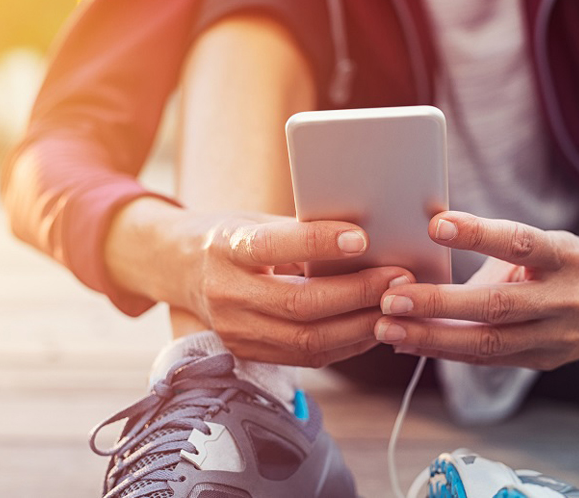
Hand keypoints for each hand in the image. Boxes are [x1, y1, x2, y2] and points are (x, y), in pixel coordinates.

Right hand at [106, 200, 412, 366]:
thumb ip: (300, 232)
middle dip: (358, 294)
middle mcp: (225, 294)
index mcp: (225, 249)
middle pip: (299, 305)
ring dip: (361, 326)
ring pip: (307, 340)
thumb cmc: (230, 236)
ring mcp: (235, 331)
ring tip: (397, 307)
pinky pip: (307, 358)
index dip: (318, 243)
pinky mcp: (248, 354)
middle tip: (400, 279)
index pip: (272, 247)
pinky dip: (347, 344)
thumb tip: (366, 239)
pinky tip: (375, 327)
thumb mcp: (255, 221)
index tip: (362, 237)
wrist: (178, 269)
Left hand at [373, 211, 578, 369]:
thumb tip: (430, 248)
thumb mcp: (544, 245)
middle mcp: (565, 298)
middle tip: (392, 298)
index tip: (437, 224)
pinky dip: (447, 351)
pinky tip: (411, 344)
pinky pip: (489, 359)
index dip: (478, 234)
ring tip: (388, 329)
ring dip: (432, 338)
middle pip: (497, 306)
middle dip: (439, 304)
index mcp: (565, 256)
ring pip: (489, 343)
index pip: (519, 242)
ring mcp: (558, 337)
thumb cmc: (568, 263)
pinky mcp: (545, 361)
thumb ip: (494, 249)